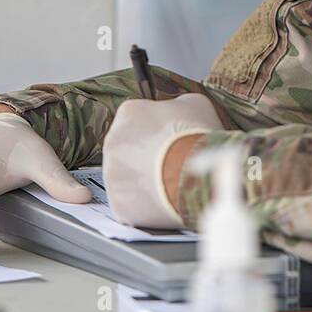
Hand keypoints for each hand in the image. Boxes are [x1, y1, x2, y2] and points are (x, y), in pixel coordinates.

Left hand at [102, 93, 223, 227]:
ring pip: (128, 179)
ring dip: (145, 182)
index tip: (173, 140)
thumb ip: (178, 105)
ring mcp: (112, 175)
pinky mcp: (119, 205)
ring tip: (172, 185)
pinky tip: (166, 202)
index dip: (158, 132)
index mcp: (129, 113)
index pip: (138, 120)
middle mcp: (112, 141)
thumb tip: (180, 111)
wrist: (199, 175)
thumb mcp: (196, 104)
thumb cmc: (198, 136)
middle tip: (173, 164)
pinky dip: (147, 207)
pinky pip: (132, 206)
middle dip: (148, 157)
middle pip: (129, 150)